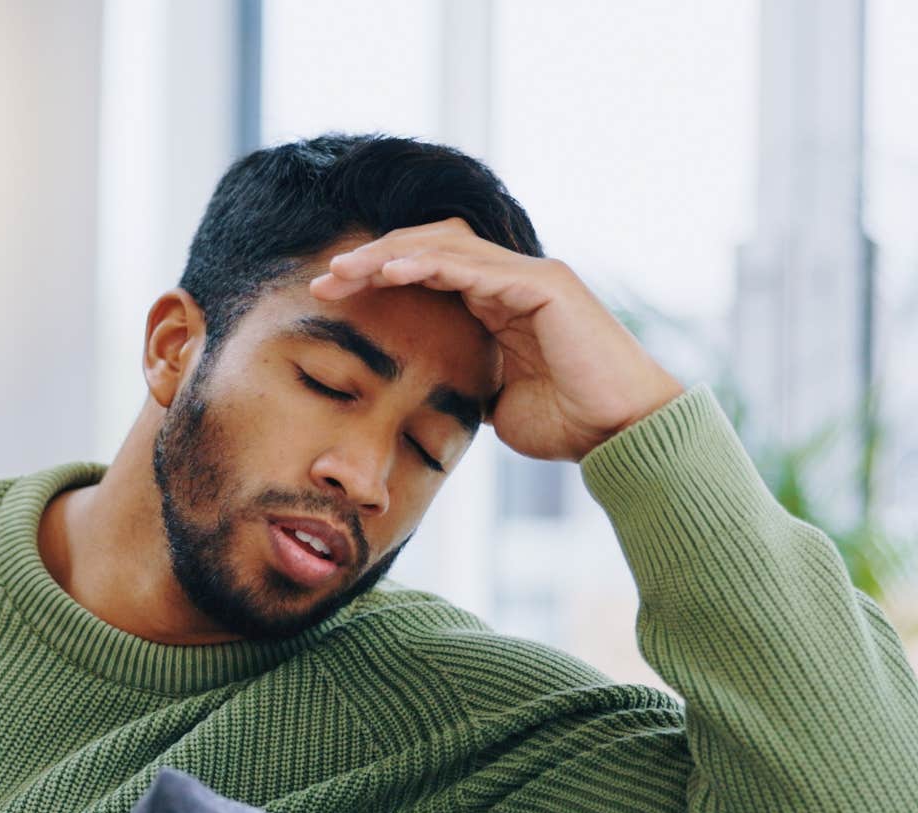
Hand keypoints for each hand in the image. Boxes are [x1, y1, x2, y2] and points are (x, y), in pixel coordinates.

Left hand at [309, 219, 682, 461]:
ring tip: (343, 271)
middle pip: (428, 246)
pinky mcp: (544, 284)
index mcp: (497, 302)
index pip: (425, 270)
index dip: (375, 276)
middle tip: (324, 279)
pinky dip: (429, 264)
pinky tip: (389, 273)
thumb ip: (464, 382)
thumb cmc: (566, 423)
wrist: (619, 435)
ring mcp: (530, 275)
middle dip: (372, 258)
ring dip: (389, 255)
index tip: (328, 296)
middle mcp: (512, 278)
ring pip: (445, 246)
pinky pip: (474, 265)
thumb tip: (429, 393)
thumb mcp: (493, 403)